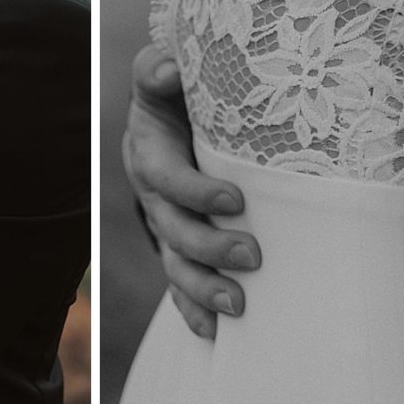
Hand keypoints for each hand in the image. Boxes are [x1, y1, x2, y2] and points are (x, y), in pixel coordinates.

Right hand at [123, 44, 260, 338]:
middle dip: (210, 248)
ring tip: (240, 306)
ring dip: (203, 289)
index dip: (195, 193)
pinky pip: (181, 287)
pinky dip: (195, 311)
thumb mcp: (163, 75)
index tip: (236, 199)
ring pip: (176, 266)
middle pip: (173, 232)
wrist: (176, 117)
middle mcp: (153, 198)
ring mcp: (166, 227)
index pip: (166, 179)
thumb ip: (160, 68)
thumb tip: (171, 69)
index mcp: (150, 155)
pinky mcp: (181, 248)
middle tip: (253, 256)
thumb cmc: (179, 94)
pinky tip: (218, 334)